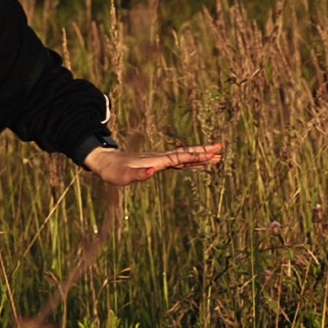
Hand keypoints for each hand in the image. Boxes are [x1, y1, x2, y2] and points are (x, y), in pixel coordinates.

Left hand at [81, 139, 223, 190]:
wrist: (106, 162)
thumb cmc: (114, 172)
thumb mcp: (123, 177)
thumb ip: (138, 175)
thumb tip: (151, 172)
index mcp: (156, 161)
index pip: (180, 158)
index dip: (196, 156)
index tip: (211, 153)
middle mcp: (160, 158)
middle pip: (185, 154)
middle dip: (203, 152)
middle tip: (221, 150)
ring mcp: (159, 160)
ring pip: (184, 157)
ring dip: (199, 156)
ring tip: (216, 156)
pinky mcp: (157, 163)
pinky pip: (178, 161)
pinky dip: (190, 161)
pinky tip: (197, 163)